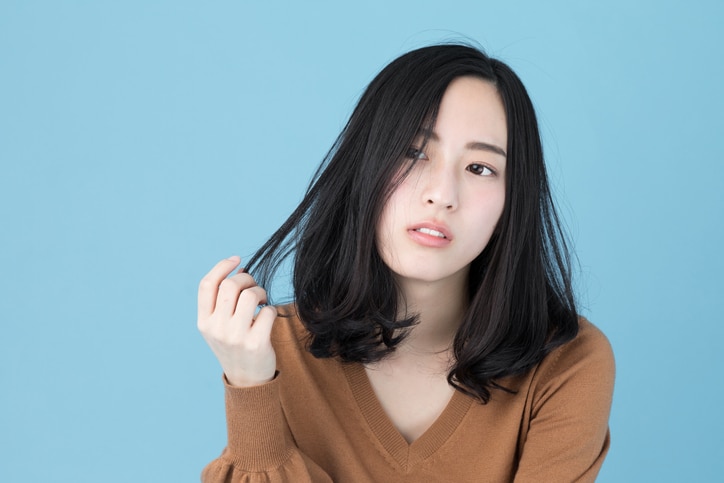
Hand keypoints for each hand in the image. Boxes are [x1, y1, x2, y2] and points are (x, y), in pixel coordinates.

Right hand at [197, 256, 277, 386]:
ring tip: (262, 301)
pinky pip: (267, 312)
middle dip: (247, 279)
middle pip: (230, 286)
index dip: (222, 266)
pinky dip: (270, 309)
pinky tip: (268, 317)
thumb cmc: (235, 345)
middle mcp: (216, 329)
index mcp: (203, 322)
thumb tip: (240, 268)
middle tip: (254, 287)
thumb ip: (225, 300)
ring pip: (249, 295)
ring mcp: (235, 337)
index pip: (207, 285)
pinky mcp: (255, 343)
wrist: (247, 380)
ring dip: (260, 292)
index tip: (237, 259)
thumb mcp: (220, 325)